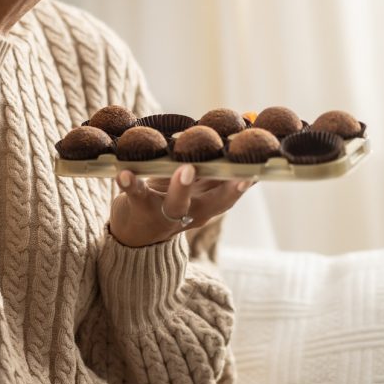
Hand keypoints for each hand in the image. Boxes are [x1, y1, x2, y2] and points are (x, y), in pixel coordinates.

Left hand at [108, 164, 255, 247]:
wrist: (133, 236)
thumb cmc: (170, 202)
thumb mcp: (197, 193)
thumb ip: (216, 174)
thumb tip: (245, 147)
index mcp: (206, 206)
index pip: (231, 196)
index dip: (245, 186)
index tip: (260, 172)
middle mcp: (190, 214)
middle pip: (212, 203)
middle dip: (227, 190)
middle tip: (238, 175)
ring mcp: (165, 213)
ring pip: (177, 203)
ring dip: (182, 187)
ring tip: (185, 170)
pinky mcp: (139, 208)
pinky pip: (135, 194)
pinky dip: (129, 183)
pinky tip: (124, 172)